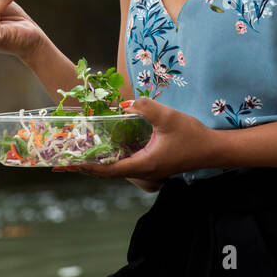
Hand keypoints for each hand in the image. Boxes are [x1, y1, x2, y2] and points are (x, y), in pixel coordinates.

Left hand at [54, 97, 214, 182]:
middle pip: (108, 172)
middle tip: (63, 163)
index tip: (68, 165)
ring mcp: (148, 169)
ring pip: (116, 169)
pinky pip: (126, 164)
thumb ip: (146, 107)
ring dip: (97, 164)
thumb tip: (128, 103)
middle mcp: (144, 171)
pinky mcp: (152, 164)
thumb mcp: (169, 117)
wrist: (214, 150)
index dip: (86, 167)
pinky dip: (111, 159)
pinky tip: (105, 149)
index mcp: (144, 164)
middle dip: (85, 167)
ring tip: (77, 156)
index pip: (108, 169)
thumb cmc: (193, 135)